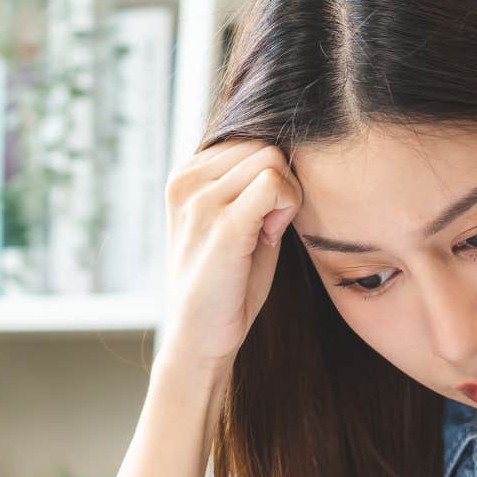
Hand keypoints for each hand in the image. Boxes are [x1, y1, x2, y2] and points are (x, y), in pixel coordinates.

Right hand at [157, 139, 301, 378]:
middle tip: (265, 228)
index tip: (257, 218)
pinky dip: (287, 208)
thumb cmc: (226, 283)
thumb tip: (290, 148)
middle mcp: (187, 180)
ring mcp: (200, 200)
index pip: (251, 138)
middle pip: (265, 144)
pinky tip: (269, 239)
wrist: (200, 338)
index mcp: (186, 175)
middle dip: (280, 182)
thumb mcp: (234, 220)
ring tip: (264, 235)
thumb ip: (251, 183)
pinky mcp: (222, 225)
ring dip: (286, 197)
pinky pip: (275, 184)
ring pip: (274, 159)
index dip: (269, 175)